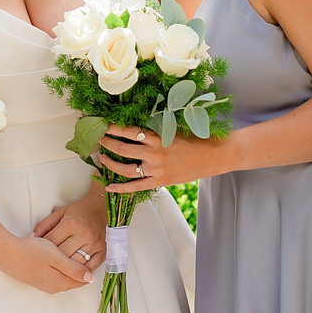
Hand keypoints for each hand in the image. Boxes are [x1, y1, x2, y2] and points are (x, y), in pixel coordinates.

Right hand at [0, 233, 94, 293]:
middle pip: (72, 280)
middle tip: (83, 254)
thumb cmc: (31, 252)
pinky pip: (53, 275)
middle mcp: (52, 287)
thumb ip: (74, 269)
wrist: (6, 253)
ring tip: (71, 255)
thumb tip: (90, 279)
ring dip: (68, 269)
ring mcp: (43, 284)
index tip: (91, 255)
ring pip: (62, 278)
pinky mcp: (35, 278)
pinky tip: (55, 258)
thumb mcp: (56, 258)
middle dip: (79, 270)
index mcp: (60, 283)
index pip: (81, 280)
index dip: (88, 268)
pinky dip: (58, 268)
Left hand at [32, 191, 105, 270]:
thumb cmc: (81, 211)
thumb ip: (45, 225)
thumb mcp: (61, 213)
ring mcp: (94, 244)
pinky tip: (74, 273)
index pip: (51, 242)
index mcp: (71, 224)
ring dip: (66, 269)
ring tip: (58, 271)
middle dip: (52, 261)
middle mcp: (83, 235)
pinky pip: (90, 267)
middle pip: (62, 255)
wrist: (104, 208)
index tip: (38, 254)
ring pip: (75, 264)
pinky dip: (81, 273)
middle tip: (46, 265)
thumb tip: (32, 238)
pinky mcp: (103, 251)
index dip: (42, 249)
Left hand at [93, 124, 215, 191]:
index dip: (113, 128)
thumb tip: (135, 128)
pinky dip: (120, 187)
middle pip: (122, 149)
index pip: (128, 130)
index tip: (103, 125)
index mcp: (157, 137)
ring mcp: (156, 169)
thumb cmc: (195, 140)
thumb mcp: (173, 130)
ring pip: (125, 169)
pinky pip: (135, 187)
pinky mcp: (160, 181)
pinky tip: (109, 186)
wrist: (213, 156)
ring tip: (102, 158)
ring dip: (110, 163)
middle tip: (99, 139)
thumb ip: (154, 131)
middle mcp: (154, 153)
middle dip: (107, 143)